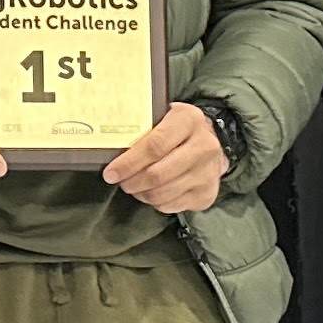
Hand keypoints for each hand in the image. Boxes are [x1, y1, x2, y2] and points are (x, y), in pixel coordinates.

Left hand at [101, 102, 228, 214]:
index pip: (154, 145)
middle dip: (132, 181)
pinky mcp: (207, 194)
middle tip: (120, 181)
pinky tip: (151, 192)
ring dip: (141, 193)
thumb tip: (108, 149)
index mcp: (190, 120)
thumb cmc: (178, 128)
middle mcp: (204, 146)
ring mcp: (208, 173)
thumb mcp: (164, 116)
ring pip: (162, 193)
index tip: (110, 173)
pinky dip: (155, 202)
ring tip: (134, 186)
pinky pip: (171, 206)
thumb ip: (142, 128)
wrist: (214, 142)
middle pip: (158, 174)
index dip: (128, 162)